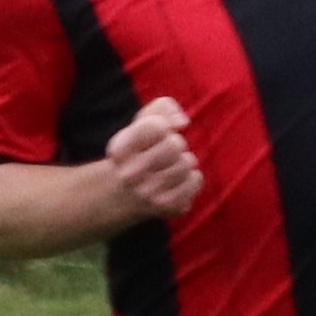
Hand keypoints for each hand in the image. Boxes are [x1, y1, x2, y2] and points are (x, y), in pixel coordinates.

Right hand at [97, 94, 204, 221]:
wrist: (122, 196)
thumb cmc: (137, 152)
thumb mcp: (138, 124)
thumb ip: (161, 108)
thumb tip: (183, 122)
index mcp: (119, 150)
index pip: (155, 126)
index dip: (162, 126)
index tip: (154, 134)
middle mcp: (130, 175)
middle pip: (175, 144)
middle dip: (174, 145)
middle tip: (163, 154)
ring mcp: (149, 194)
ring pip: (187, 162)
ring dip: (183, 162)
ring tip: (169, 168)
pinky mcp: (167, 207)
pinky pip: (196, 179)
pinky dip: (192, 177)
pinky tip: (177, 182)